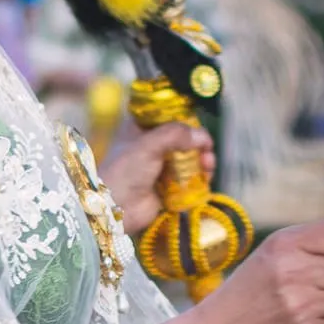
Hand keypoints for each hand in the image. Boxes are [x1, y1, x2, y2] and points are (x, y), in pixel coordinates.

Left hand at [102, 123, 216, 235]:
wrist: (115, 208)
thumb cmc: (125, 170)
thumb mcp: (148, 144)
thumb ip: (176, 134)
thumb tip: (204, 137)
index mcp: (141, 127)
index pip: (168, 116)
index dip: (185, 119)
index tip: (198, 126)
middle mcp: (152, 144)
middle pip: (183, 138)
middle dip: (199, 144)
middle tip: (207, 151)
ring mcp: (160, 166)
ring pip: (190, 158)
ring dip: (202, 161)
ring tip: (208, 166)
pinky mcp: (168, 186)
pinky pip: (190, 178)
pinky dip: (200, 177)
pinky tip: (206, 179)